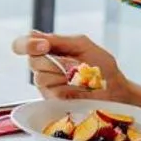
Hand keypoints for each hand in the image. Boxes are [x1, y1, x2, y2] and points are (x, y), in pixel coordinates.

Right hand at [9, 32, 132, 102]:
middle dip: (52, 62)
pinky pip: (52, 93)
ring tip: (79, 79)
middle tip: (71, 66)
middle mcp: (44, 67)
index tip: (44, 46)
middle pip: (32, 61)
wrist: (117, 91)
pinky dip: (67, 90)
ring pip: (41, 78)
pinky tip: (79, 90)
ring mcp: (47, 86)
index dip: (26, 45)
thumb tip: (36, 38)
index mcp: (48, 49)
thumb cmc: (102, 66)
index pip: (23, 44)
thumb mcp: (83, 45)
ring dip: (63, 77)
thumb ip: (59, 40)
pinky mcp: (53, 102)